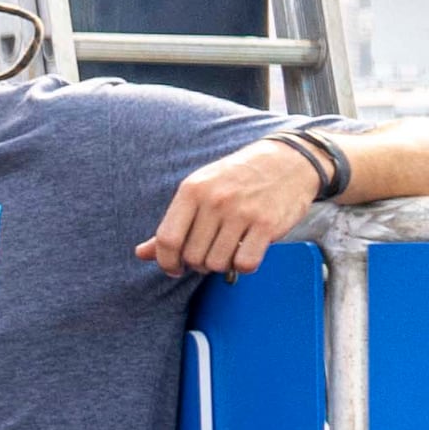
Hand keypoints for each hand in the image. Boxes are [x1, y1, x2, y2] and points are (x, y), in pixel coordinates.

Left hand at [142, 140, 324, 278]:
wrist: (287, 161)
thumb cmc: (236, 179)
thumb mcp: (198, 191)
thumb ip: (172, 224)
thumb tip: (141, 253)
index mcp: (192, 190)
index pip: (167, 239)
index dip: (166, 261)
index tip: (173, 268)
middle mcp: (215, 201)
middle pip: (192, 255)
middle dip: (197, 264)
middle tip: (207, 255)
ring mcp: (242, 213)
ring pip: (217, 263)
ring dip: (220, 265)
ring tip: (226, 251)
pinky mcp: (267, 225)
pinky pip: (246, 263)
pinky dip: (243, 266)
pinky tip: (245, 252)